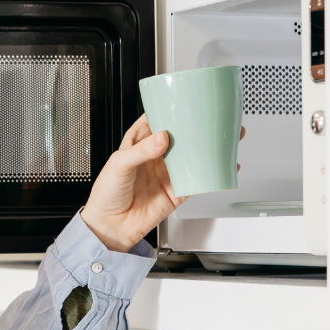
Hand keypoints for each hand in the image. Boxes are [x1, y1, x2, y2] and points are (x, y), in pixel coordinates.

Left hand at [80, 115, 242, 252]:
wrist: (110, 227)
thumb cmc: (106, 195)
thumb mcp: (118, 165)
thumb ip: (140, 151)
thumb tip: (161, 138)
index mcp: (137, 146)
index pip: (155, 122)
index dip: (168, 111)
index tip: (183, 102)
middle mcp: (154, 158)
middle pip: (179, 138)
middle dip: (195, 127)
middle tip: (211, 116)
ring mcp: (166, 175)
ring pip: (191, 157)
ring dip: (207, 147)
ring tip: (223, 136)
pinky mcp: (175, 192)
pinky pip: (196, 181)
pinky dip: (210, 174)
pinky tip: (221, 165)